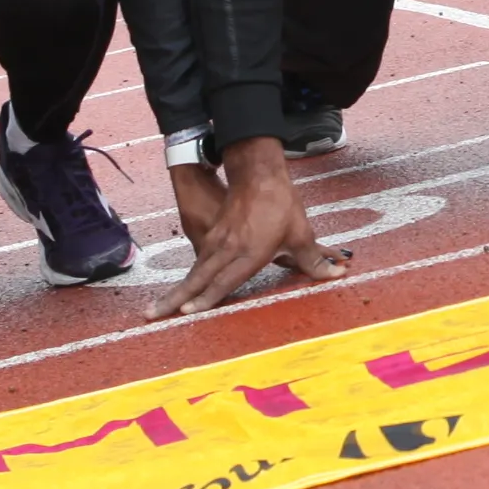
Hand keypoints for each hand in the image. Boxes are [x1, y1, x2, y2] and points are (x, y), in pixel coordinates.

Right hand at [152, 137, 347, 317]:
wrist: (258, 173)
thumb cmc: (281, 205)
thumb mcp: (302, 234)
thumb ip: (315, 260)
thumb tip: (337, 274)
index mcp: (249, 252)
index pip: (224, 281)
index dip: (206, 298)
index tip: (187, 311)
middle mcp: (228, 250)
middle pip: (198, 280)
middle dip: (175, 299)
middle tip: (151, 315)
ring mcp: (216, 242)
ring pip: (194, 272)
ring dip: (175, 291)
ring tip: (155, 308)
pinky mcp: (212, 235)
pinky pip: (197, 262)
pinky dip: (187, 279)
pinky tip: (179, 290)